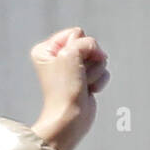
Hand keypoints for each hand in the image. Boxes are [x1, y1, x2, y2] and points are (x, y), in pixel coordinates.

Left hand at [29, 27, 109, 149]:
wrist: (70, 117)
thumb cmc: (65, 87)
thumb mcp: (72, 52)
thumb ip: (87, 42)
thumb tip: (100, 55)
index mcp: (46, 50)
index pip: (76, 33)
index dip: (79, 46)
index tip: (70, 63)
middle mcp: (58, 59)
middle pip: (88, 45)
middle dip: (88, 60)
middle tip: (77, 75)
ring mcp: (73, 70)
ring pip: (98, 58)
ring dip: (93, 72)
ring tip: (82, 85)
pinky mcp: (85, 81)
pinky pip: (102, 71)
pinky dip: (98, 81)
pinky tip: (87, 92)